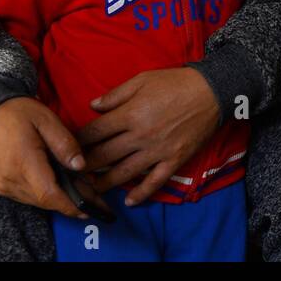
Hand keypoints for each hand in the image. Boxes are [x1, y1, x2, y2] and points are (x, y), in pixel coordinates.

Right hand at [0, 97, 88, 217]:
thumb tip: (80, 166)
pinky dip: (42, 194)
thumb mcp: (47, 120)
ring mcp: (2, 183)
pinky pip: (24, 196)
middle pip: (44, 201)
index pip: (49, 194)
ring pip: (34, 201)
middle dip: (69, 203)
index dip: (70, 205)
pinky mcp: (0, 183)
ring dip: (55, 199)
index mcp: (23, 163)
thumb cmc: (18, 112)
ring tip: (78, 191)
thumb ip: (65, 144)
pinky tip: (56, 186)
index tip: (88, 210)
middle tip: (92, 200)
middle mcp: (10, 178)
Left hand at [76, 67, 219, 205]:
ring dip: (104, 183)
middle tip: (72, 173)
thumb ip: (115, 94)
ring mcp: (157, 150)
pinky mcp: (174, 159)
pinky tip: (130, 201)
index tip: (68, 148)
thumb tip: (92, 106)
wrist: (213, 91)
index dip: (77, 142)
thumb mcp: (143, 79)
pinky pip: (155, 181)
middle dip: (84, 165)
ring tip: (91, 189)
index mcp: (130, 114)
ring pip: (124, 172)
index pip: (94, 132)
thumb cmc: (176, 82)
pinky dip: (142, 193)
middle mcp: (140, 135)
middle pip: (104, 156)